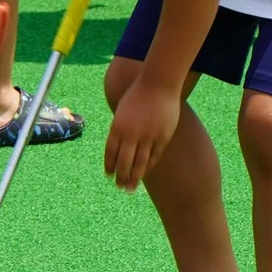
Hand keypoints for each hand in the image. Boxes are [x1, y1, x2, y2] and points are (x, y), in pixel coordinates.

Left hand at [104, 73, 180, 191]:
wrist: (158, 84)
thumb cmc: (138, 95)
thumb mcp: (122, 112)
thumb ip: (120, 130)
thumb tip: (119, 148)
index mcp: (118, 127)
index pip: (111, 152)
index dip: (109, 166)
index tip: (109, 175)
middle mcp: (131, 134)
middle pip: (124, 162)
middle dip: (121, 176)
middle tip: (120, 186)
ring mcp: (148, 136)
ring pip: (140, 163)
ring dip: (134, 177)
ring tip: (131, 188)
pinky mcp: (162, 137)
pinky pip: (154, 157)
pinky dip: (148, 167)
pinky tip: (145, 173)